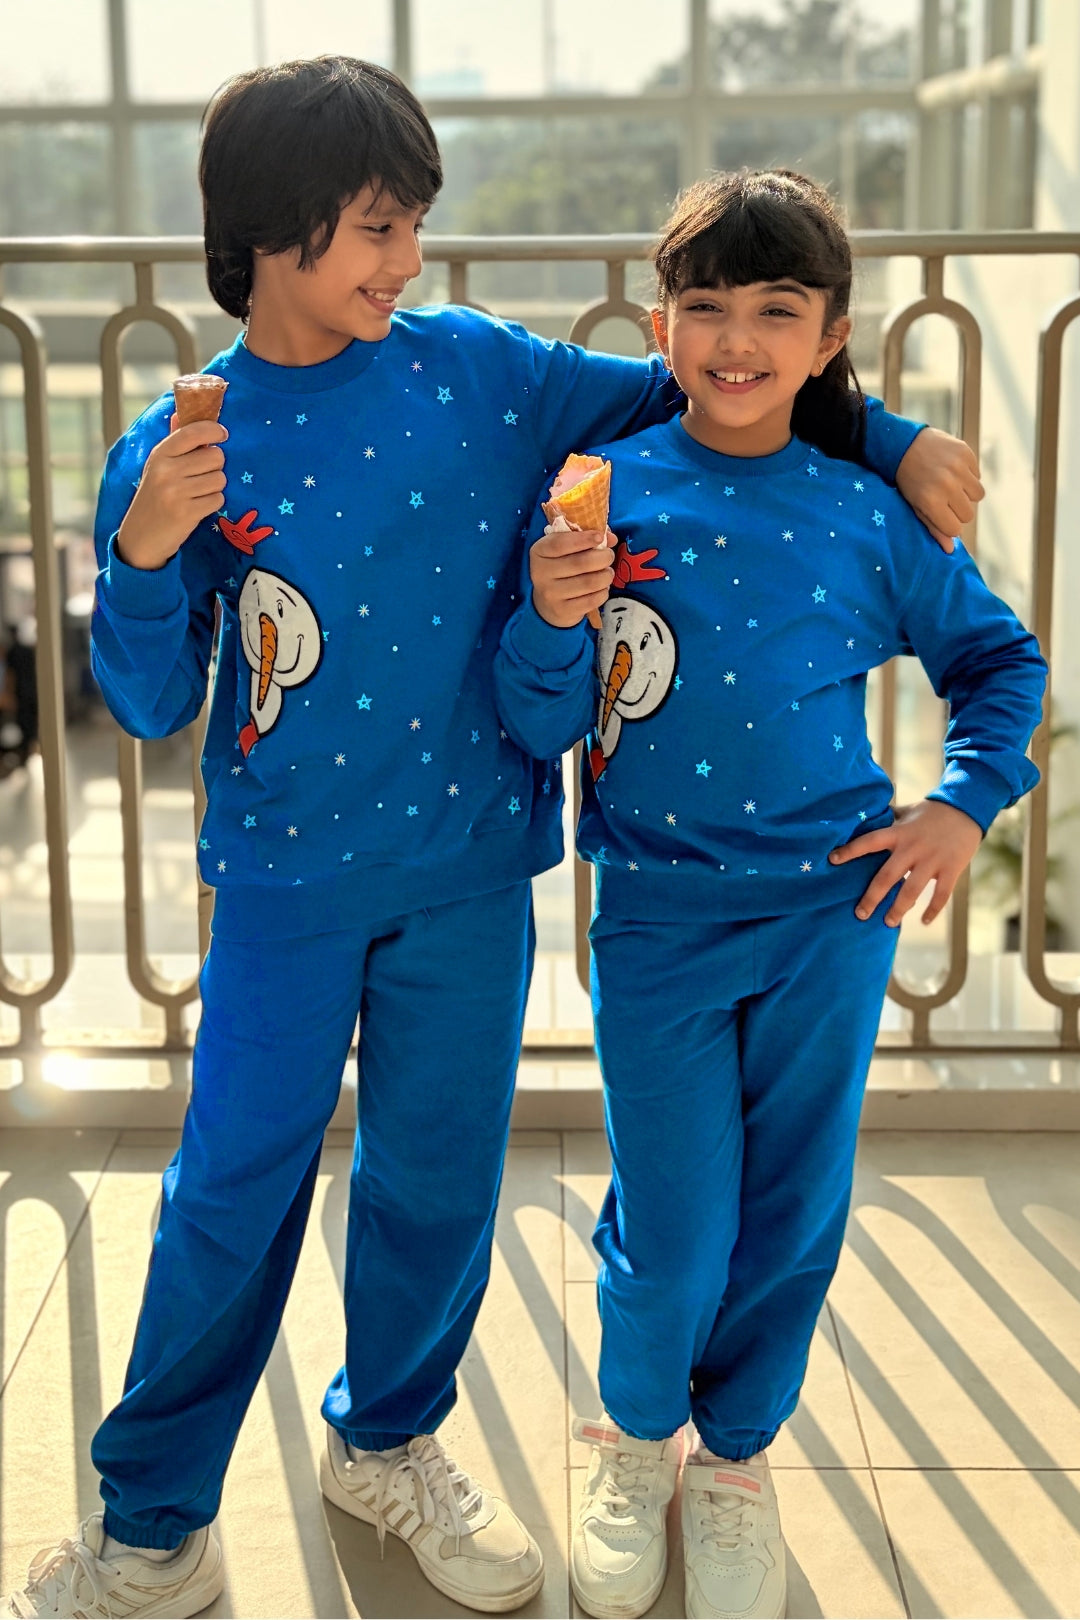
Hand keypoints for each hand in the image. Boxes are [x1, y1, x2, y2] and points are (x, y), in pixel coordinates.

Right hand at [116, 417, 228, 570]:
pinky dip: (213, 503)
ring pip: (220, 479)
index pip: (194, 432)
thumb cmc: (154, 495)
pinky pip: (218, 499)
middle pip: (215, 456)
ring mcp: (176, 492)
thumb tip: (181, 412)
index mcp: (160, 454)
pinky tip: (198, 505)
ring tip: (198, 492)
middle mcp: (167, 470)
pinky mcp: (187, 512)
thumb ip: (173, 440)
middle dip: (215, 466)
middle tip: (202, 474)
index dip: (214, 430)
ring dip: (215, 486)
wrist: (141, 535)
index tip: (222, 434)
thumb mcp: (157, 465)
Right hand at [530, 527, 614, 627]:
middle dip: (603, 557)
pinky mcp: (562, 610)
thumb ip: (586, 538)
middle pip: (580, 563)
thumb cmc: (561, 568)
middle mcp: (541, 573)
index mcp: (539, 551)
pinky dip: (603, 592)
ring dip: (606, 576)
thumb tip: (611, 538)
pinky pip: (592, 600)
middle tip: (609, 556)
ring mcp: (550, 594)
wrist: (549, 603)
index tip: (601, 537)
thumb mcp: (566, 548)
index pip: (560, 543)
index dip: (583, 539)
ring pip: (589, 582)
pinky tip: (602, 588)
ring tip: (607, 573)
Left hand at [828, 799, 982, 925]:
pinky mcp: (951, 869)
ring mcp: (932, 860)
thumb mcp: (907, 811)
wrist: (967, 808)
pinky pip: (940, 895)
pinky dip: (932, 910)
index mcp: (899, 833)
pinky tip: (924, 921)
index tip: (832, 860)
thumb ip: (888, 819)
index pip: (869, 841)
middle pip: (887, 876)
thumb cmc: (932, 811)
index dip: (850, 850)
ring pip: (911, 890)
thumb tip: (863, 818)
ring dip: (898, 909)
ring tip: (888, 922)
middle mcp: (912, 848)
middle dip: (872, 898)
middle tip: (860, 914)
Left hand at [894, 427, 983, 552]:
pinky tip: (953, 470)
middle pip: (968, 514)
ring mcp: (958, 468)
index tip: (941, 515)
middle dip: (958, 510)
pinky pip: (978, 476)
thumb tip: (950, 550)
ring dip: (967, 493)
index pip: (955, 528)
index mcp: (932, 501)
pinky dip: (969, 476)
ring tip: (951, 485)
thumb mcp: (915, 506)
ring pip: (978, 495)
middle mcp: (948, 485)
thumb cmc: (908, 480)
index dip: (949, 524)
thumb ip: (933, 528)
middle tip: (944, 499)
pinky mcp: (966, 453)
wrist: (904, 444)